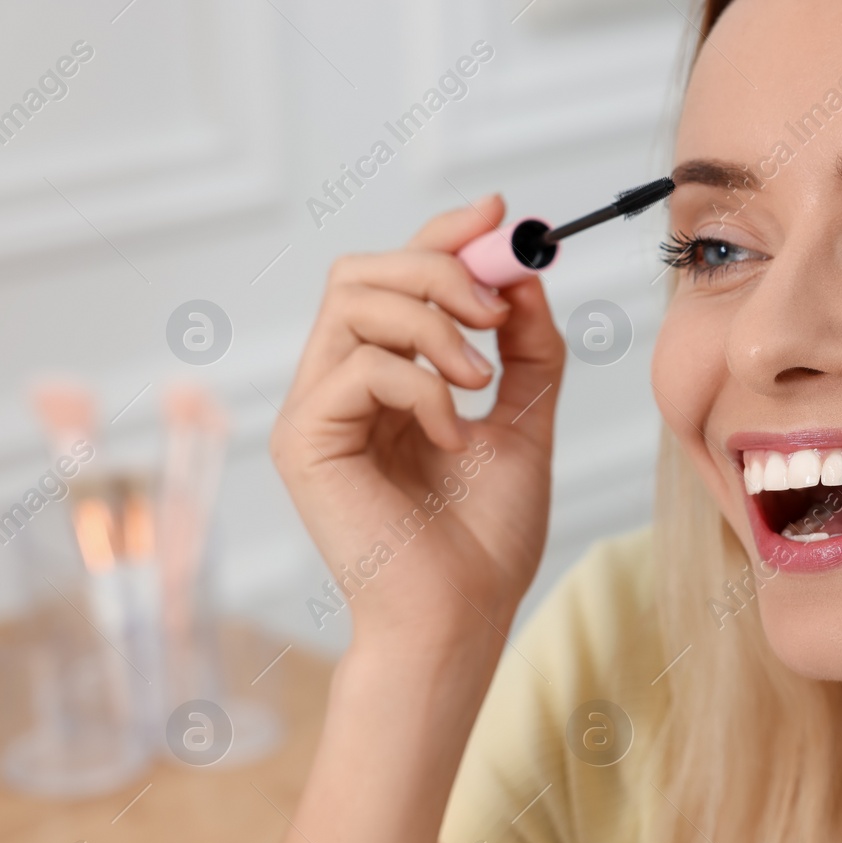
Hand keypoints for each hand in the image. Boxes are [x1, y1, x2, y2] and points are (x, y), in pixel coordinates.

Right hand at [271, 194, 563, 652]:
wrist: (463, 617)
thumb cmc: (486, 537)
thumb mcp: (525, 422)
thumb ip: (527, 350)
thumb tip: (527, 274)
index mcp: (386, 379)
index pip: (396, 278)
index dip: (442, 235)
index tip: (500, 216)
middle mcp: (339, 385)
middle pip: (362, 272)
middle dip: (440, 271)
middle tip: (497, 316)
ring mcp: (315, 411)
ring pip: (354, 302)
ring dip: (435, 325)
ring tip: (480, 383)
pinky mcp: (304, 440)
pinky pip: (358, 365)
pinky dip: (422, 387)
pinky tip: (453, 435)